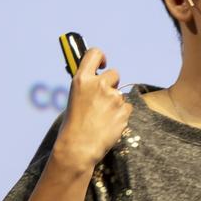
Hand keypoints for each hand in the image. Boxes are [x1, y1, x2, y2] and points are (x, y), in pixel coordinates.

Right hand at [52, 47, 133, 170]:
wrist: (79, 147)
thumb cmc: (73, 126)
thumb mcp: (75, 98)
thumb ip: (87, 86)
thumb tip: (98, 79)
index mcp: (82, 80)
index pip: (95, 53)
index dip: (101, 57)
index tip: (103, 64)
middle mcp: (99, 84)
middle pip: (114, 74)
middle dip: (112, 84)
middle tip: (103, 101)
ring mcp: (113, 97)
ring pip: (120, 94)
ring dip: (115, 103)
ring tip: (102, 118)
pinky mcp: (123, 110)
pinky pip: (127, 108)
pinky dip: (121, 115)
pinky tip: (109, 124)